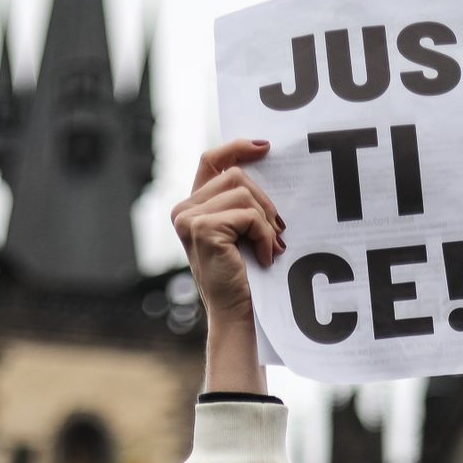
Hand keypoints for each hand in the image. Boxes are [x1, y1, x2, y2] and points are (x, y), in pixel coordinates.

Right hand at [171, 139, 283, 390]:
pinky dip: (263, 235)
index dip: (237, 147)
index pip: (211, 161)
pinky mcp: (202, 229)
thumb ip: (241, 204)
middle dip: (264, 202)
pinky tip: (265, 257)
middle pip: (234, 175)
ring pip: (242, 192)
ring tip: (271, 248)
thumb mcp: (241, 233)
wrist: (236, 315)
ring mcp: (189, 219)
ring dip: (265, 221)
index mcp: (192, 207)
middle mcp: (183, 210)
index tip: (265, 147)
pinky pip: (247, 214)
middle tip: (278, 232)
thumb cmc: (243, 278)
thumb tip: (266, 170)